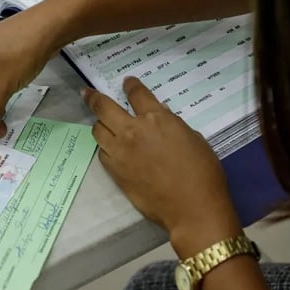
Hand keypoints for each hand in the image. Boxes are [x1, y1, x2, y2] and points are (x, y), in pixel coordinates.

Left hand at [83, 77, 241, 256]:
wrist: (191, 207)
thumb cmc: (202, 172)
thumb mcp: (193, 138)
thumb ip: (171, 124)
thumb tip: (159, 118)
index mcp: (156, 118)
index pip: (136, 94)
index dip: (130, 85)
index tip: (126, 82)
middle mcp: (133, 130)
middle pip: (103, 107)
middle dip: (93, 97)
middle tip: (87, 93)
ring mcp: (120, 151)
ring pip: (98, 130)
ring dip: (99, 124)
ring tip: (101, 123)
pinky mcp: (114, 170)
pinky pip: (102, 152)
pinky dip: (105, 147)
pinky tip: (111, 149)